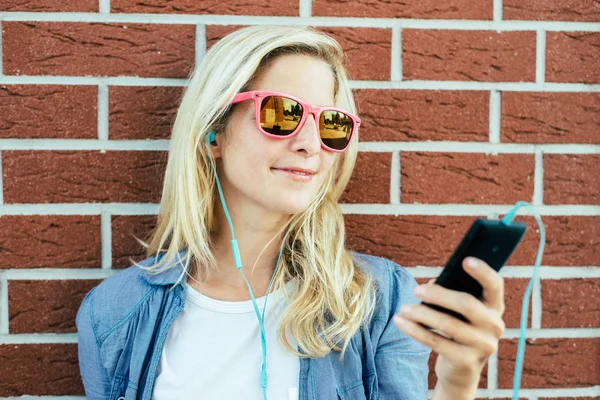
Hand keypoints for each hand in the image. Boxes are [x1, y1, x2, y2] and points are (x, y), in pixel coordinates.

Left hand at [393, 257, 505, 396]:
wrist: (460, 370)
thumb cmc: (457, 330)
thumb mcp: (458, 312)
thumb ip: (450, 295)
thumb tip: (430, 285)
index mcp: (494, 308)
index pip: (495, 285)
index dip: (483, 272)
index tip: (465, 260)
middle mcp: (495, 326)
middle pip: (468, 305)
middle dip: (439, 295)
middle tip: (416, 290)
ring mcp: (483, 346)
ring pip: (449, 325)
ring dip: (422, 314)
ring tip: (403, 308)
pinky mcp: (466, 361)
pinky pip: (437, 342)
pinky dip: (415, 330)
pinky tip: (400, 322)